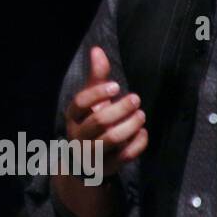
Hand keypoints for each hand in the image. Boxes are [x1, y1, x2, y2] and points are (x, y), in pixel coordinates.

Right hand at [63, 46, 146, 176]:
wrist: (85, 164)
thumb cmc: (90, 123)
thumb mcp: (91, 102)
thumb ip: (96, 78)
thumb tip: (97, 49)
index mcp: (72, 117)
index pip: (79, 103)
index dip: (97, 94)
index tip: (116, 86)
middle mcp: (78, 136)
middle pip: (99, 121)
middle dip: (120, 109)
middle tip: (136, 99)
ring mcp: (92, 154)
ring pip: (112, 139)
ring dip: (130, 126)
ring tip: (141, 115)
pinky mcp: (107, 167)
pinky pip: (125, 156)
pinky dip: (137, 144)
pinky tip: (143, 133)